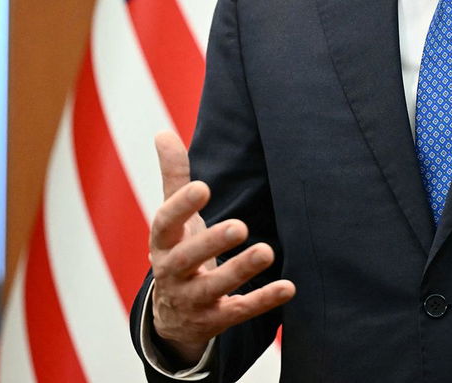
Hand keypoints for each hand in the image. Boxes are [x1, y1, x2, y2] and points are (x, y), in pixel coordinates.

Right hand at [148, 130, 295, 363]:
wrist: (173, 316)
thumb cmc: (179, 250)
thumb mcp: (172, 217)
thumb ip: (173, 177)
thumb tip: (163, 131)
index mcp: (162, 242)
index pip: (165, 223)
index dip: (181, 206)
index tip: (203, 187)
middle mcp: (172, 273)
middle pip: (187, 259)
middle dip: (212, 243)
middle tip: (240, 226)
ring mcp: (193, 300)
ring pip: (215, 287)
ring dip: (240, 270)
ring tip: (266, 251)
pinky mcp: (216, 320)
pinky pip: (240, 312)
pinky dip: (263, 300)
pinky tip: (289, 287)